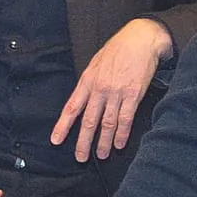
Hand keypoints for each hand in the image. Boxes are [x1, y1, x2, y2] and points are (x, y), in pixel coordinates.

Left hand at [51, 19, 174, 160]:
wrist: (140, 39)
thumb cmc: (117, 50)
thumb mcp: (96, 63)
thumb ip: (89, 83)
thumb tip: (83, 101)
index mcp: (87, 81)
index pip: (71, 108)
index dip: (63, 126)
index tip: (56, 140)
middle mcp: (100, 89)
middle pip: (89, 121)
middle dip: (83, 142)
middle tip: (80, 157)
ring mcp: (116, 93)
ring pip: (107, 124)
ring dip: (103, 142)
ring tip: (101, 155)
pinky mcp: (133, 95)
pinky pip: (126, 119)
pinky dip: (122, 134)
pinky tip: (119, 144)